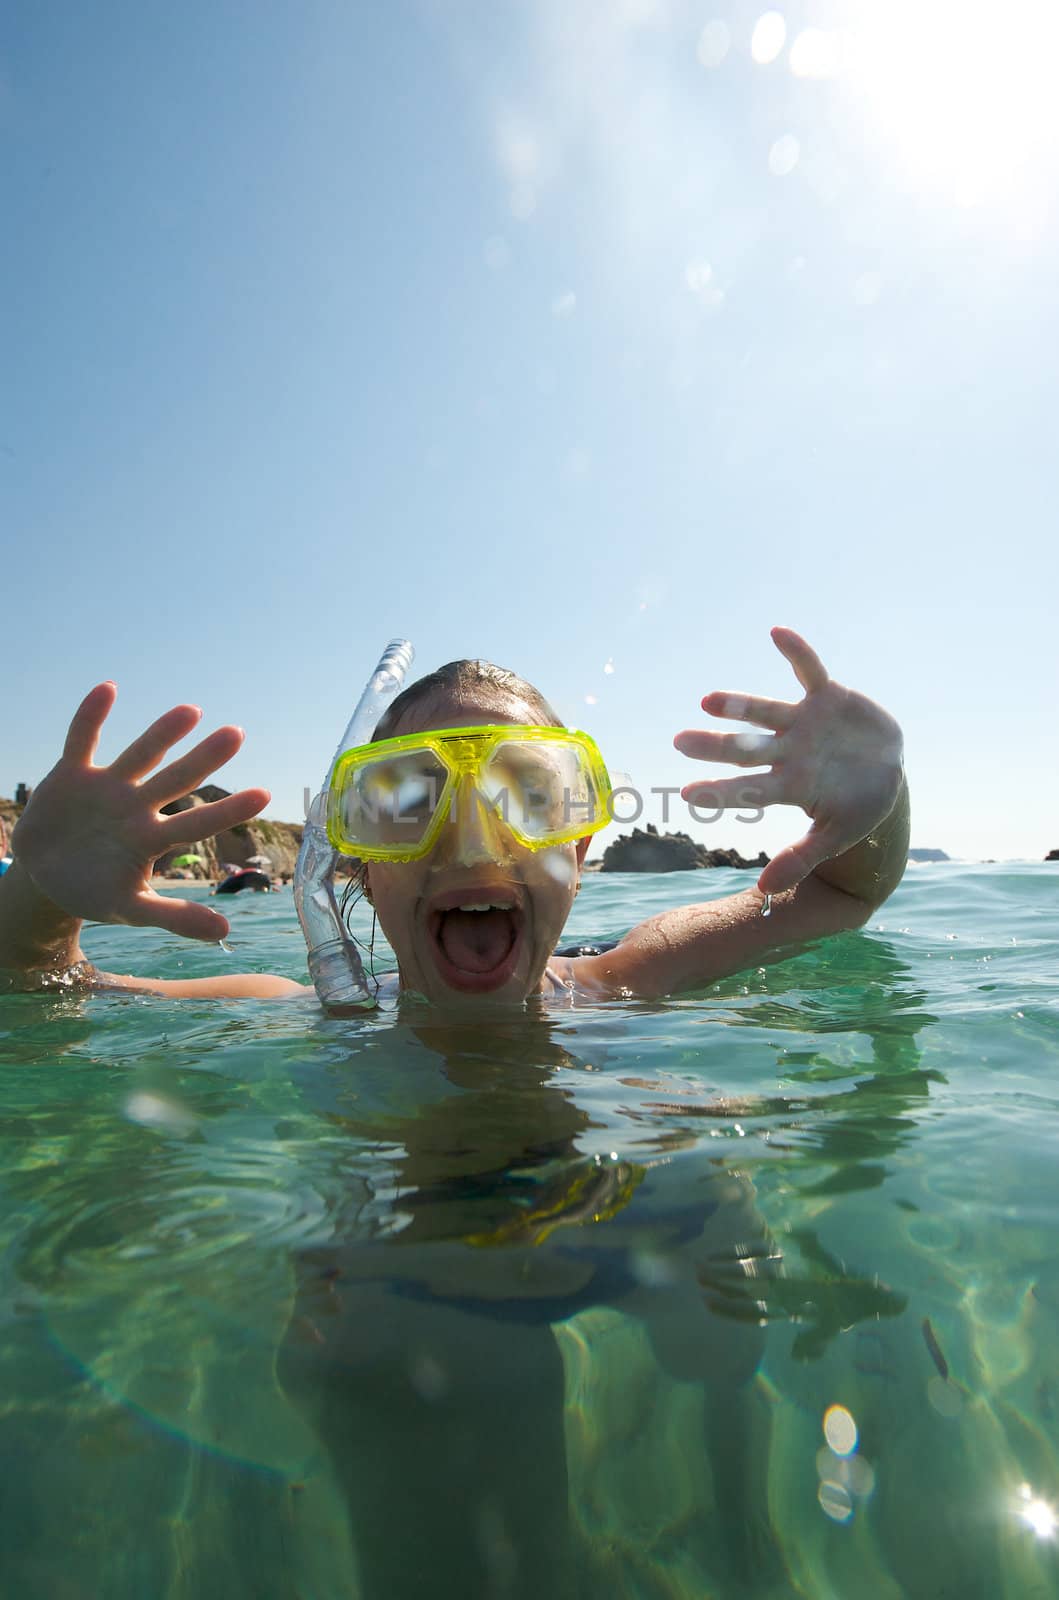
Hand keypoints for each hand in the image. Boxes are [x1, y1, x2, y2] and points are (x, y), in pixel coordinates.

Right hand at [12, 684, 269, 940]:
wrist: (46, 877)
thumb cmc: (96, 891)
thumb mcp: (133, 908)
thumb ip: (176, 917)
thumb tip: (226, 933)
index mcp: (152, 839)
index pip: (197, 823)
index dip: (227, 810)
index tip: (264, 795)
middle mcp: (137, 806)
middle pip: (175, 780)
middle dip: (203, 759)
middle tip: (237, 734)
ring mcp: (108, 787)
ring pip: (139, 754)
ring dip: (161, 733)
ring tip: (191, 711)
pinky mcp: (73, 773)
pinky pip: (83, 740)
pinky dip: (92, 716)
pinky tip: (108, 688)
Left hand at [674, 628, 903, 895]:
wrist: (889, 771)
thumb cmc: (856, 807)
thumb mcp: (836, 836)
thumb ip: (801, 858)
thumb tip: (764, 891)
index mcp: (788, 785)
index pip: (748, 790)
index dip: (721, 791)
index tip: (688, 795)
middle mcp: (787, 751)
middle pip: (746, 748)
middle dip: (716, 745)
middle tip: (679, 741)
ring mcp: (803, 722)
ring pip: (766, 711)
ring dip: (740, 703)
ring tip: (708, 699)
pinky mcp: (826, 696)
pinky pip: (809, 670)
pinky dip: (796, 652)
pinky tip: (776, 633)